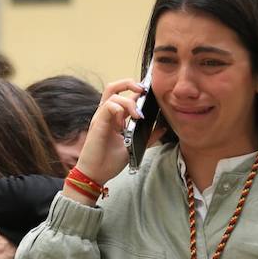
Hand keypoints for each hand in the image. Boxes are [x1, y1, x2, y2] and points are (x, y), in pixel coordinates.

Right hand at [65, 78, 145, 201]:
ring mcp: (101, 118)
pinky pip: (108, 107)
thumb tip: (162, 127)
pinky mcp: (97, 123)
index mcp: (114, 118)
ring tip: (138, 116)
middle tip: (143, 90)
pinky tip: (124, 123)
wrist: (96, 175)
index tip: (150, 94)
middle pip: (113, 87)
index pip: (124, 96)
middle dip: (129, 83)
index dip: (136, 92)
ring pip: (113, 95)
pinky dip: (119, 110)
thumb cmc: (108, 162)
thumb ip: (147, 136)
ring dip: (129, 102)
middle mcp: (106, 115)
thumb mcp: (134, 146)